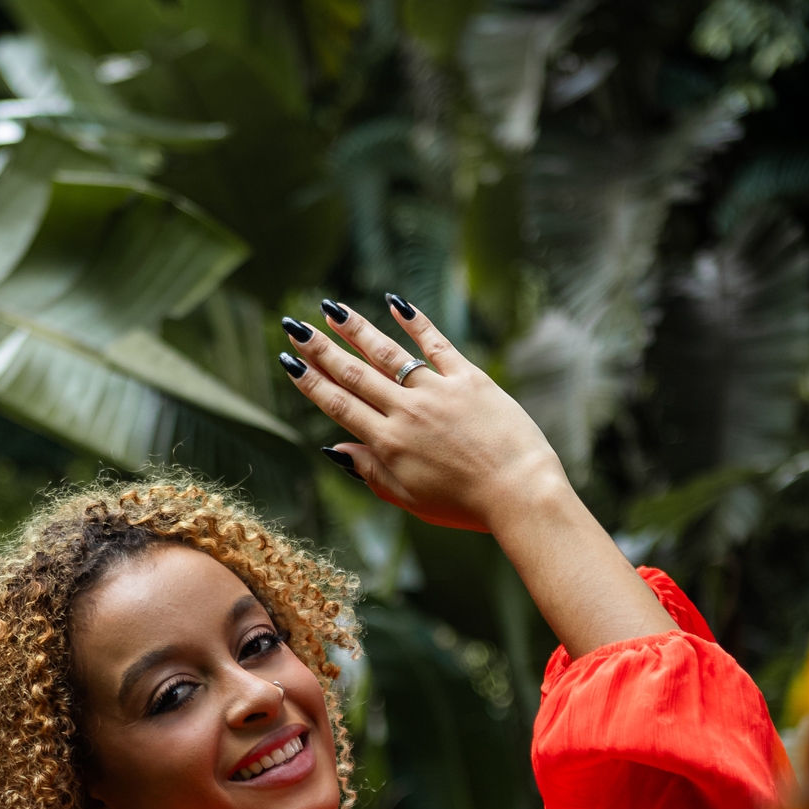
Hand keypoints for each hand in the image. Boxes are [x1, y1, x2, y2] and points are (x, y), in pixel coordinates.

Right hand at [278, 298, 563, 533]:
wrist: (519, 492)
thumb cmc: (464, 505)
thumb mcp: (409, 498)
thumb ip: (370, 471)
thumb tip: (334, 448)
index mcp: (388, 444)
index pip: (340, 405)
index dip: (311, 382)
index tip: (290, 360)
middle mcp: (406, 412)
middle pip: (355, 374)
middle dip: (321, 348)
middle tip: (295, 324)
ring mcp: (438, 391)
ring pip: (388, 354)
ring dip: (357, 329)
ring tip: (332, 309)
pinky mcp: (470, 379)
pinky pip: (436, 344)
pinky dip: (415, 322)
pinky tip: (395, 303)